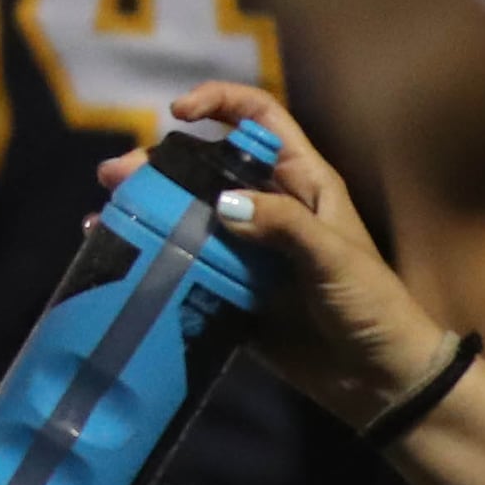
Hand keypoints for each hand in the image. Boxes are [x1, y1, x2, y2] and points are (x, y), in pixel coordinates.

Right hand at [99, 82, 453, 428]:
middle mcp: (268, 206)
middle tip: (116, 177)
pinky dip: (148, 257)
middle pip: (205, 165)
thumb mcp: (335, 259)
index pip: (260, 119)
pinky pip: (182, 264)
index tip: (178, 113)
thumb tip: (221, 204)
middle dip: (158, 163)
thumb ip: (284, 226)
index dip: (220, 103)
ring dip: (144, 208)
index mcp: (302, 183)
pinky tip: (115, 254)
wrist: (379, 381)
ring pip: (185, 213)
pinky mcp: (227, 289)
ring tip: (104, 215)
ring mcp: (244, 249)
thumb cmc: (372, 306)